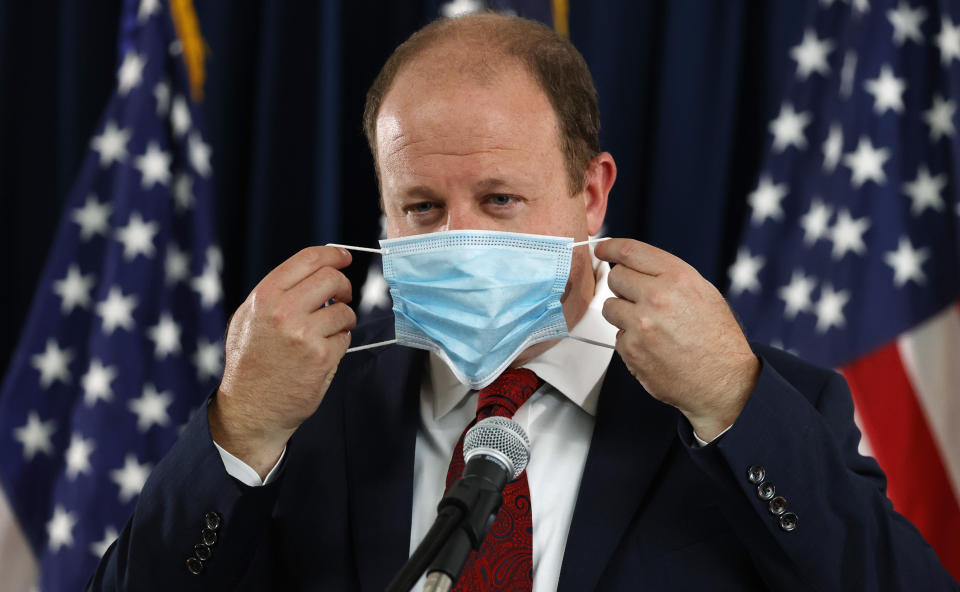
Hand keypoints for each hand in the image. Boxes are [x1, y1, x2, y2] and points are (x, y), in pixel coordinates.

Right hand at [209, 246, 355, 477]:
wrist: (250, 407)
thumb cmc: (250, 360)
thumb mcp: (248, 317)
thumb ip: (278, 292)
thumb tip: (317, 269)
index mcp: (265, 296)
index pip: (309, 259)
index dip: (334, 254)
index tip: (344, 257)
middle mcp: (284, 311)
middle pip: (332, 279)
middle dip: (343, 286)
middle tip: (341, 297)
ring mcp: (305, 335)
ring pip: (344, 310)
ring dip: (343, 319)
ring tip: (328, 331)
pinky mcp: (322, 357)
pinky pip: (346, 337)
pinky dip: (340, 342)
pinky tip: (323, 352)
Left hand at [594, 239, 758, 440]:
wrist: (724, 382)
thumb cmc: (717, 339)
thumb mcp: (703, 293)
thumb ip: (668, 276)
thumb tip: (634, 266)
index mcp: (678, 278)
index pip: (632, 251)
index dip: (611, 247)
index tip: (602, 249)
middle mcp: (657, 297)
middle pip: (615, 277)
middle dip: (623, 287)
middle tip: (640, 301)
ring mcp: (641, 324)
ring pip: (610, 307)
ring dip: (623, 315)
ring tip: (650, 327)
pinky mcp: (631, 349)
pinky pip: (617, 336)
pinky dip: (630, 341)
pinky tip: (653, 348)